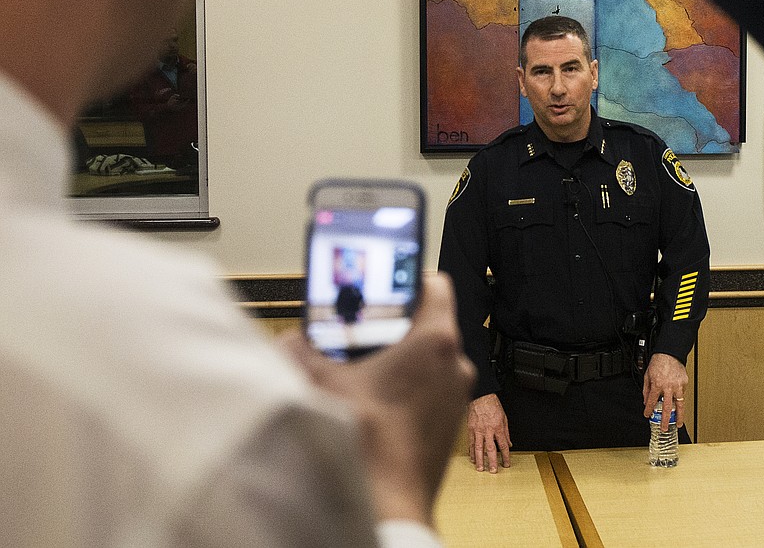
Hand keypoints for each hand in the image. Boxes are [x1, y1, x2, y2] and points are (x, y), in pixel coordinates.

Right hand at [283, 271, 474, 525]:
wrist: (388, 502)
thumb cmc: (368, 443)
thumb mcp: (321, 383)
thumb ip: (301, 351)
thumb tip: (290, 340)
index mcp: (435, 341)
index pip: (434, 284)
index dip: (407, 278)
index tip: (384, 283)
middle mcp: (456, 364)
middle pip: (428, 324)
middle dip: (394, 326)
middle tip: (362, 330)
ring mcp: (457, 396)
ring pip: (430, 361)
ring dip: (400, 361)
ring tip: (363, 369)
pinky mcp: (451, 423)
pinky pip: (431, 391)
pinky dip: (408, 390)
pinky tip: (375, 403)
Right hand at [466, 393, 511, 472]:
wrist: (481, 396)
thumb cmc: (493, 405)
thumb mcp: (504, 418)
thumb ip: (506, 433)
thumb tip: (509, 444)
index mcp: (497, 427)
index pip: (503, 445)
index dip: (506, 456)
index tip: (506, 464)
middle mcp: (487, 430)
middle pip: (490, 449)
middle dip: (492, 461)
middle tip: (493, 471)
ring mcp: (478, 430)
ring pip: (479, 448)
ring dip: (479, 460)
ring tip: (480, 469)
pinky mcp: (470, 429)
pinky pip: (471, 443)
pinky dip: (471, 451)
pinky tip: (472, 458)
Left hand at [642, 353, 687, 431]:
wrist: (669, 353)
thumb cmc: (658, 362)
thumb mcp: (647, 376)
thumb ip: (646, 390)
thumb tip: (646, 400)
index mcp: (657, 385)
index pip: (652, 402)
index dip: (649, 410)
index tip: (647, 415)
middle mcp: (668, 387)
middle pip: (667, 408)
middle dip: (666, 420)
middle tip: (664, 428)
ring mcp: (678, 386)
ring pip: (679, 405)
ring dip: (679, 416)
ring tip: (679, 424)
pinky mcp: (684, 383)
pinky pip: (682, 395)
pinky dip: (680, 400)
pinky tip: (678, 405)